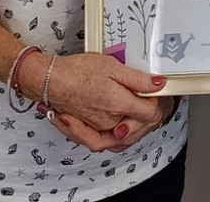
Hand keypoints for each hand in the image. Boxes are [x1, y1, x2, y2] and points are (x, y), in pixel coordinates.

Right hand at [37, 53, 167, 151]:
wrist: (51, 81)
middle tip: (147, 99)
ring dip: (135, 128)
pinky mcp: (89, 131)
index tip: (154, 90)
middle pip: (139, 128)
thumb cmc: (76, 71)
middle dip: (148, 115)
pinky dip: (116, 138)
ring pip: (125, 138)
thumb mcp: (112, 66)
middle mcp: (109, 121)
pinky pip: (108, 143)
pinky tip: (118, 128)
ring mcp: (99, 129)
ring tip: (136, 113)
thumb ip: (138, 79)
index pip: (150, 113)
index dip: (156, 101)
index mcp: (117, 104)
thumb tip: (158, 84)